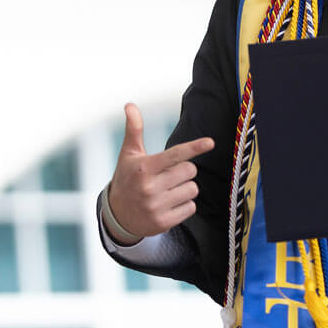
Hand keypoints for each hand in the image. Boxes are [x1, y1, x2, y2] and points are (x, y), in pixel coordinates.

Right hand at [106, 103, 213, 244]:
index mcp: (144, 168)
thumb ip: (134, 129)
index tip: (210, 142)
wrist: (117, 216)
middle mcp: (150, 187)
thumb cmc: (127, 178)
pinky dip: (184, 205)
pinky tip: (169, 204)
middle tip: (168, 174)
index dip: (194, 147)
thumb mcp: (129, 154)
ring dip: (185, 188)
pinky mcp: (163, 222)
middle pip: (190, 171)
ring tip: (168, 190)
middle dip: (184, 170)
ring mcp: (156, 206)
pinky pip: (191, 207)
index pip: (175, 154)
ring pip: (193, 189)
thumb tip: (130, 104)